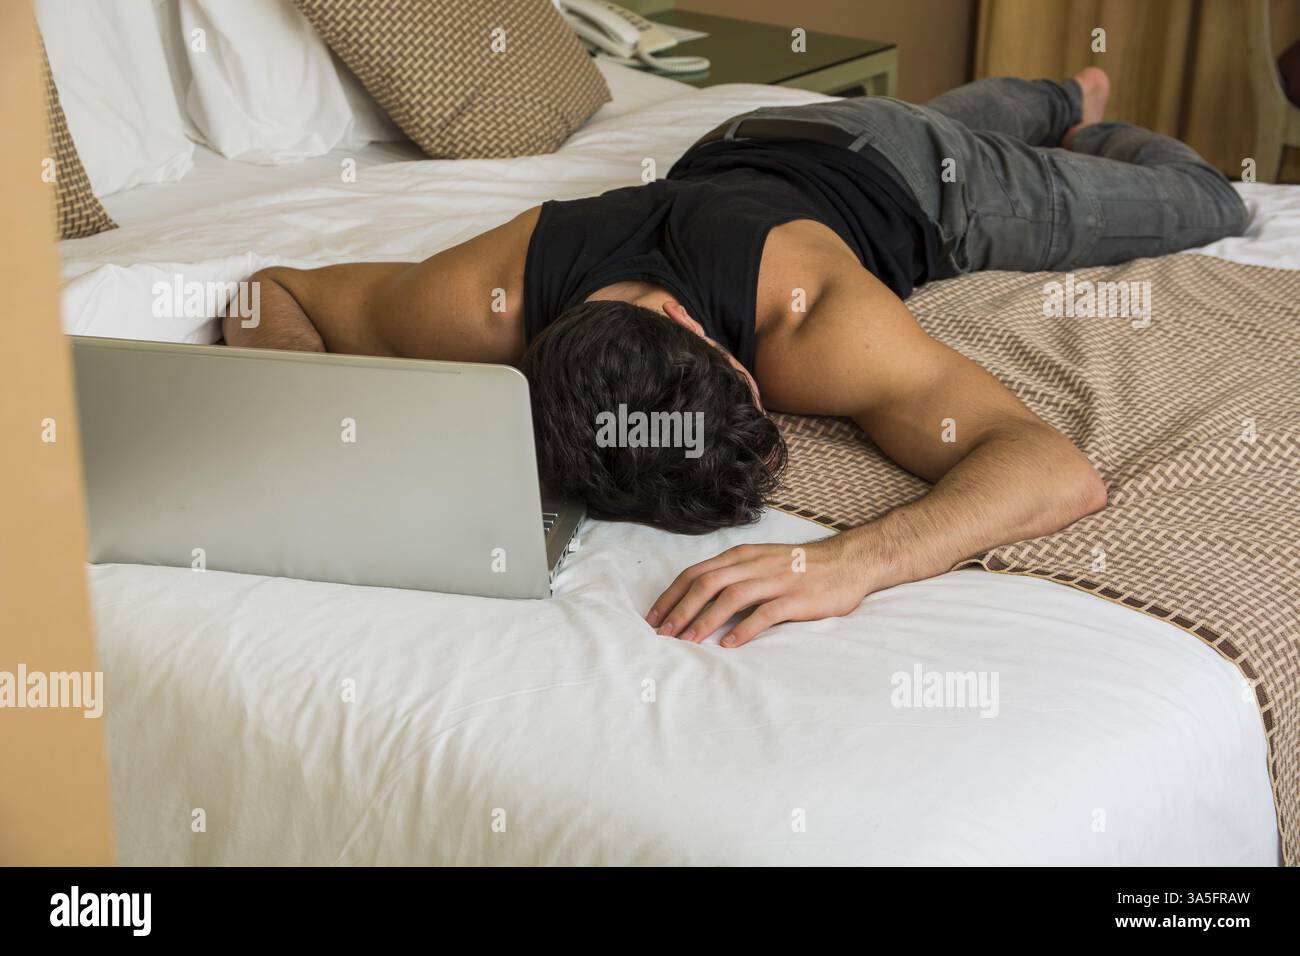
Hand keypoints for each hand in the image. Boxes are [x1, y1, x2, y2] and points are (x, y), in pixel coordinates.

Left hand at [645, 537, 871, 647]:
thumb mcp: (761, 562)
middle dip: (680, 609)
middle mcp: (753, 564)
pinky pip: (764, 613)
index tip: (654, 617)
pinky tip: (728, 645)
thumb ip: (733, 575)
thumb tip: (699, 599)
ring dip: (704, 620)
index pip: (696, 572)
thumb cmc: (800, 567)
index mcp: (741, 556)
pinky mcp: (795, 598)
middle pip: (706, 584)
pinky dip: (743, 629)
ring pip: (730, 597)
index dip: (672, 595)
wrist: (847, 562)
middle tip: (663, 634)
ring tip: (687, 641)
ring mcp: (775, 580)